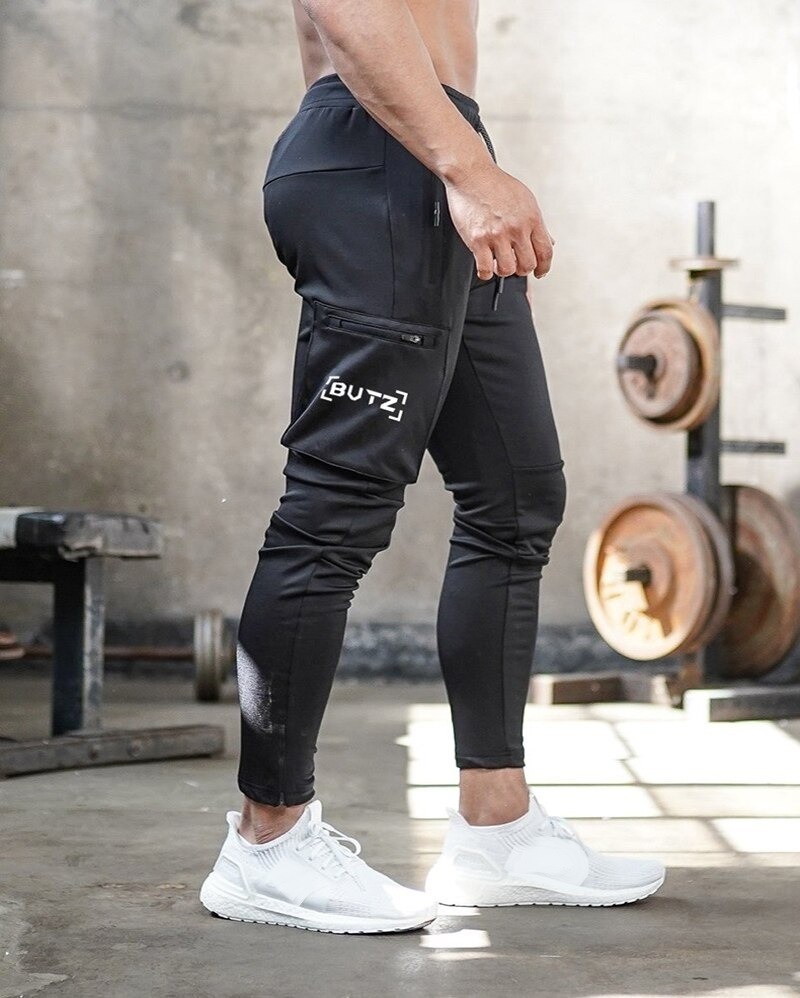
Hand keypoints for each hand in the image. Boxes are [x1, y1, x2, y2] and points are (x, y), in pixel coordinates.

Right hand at [444, 162, 553, 279]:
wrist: (471, 173)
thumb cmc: (495, 184)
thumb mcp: (525, 200)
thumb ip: (536, 224)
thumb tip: (547, 242)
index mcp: (531, 218)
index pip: (545, 252)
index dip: (544, 267)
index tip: (540, 272)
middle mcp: (516, 228)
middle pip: (528, 264)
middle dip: (522, 269)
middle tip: (515, 265)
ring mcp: (497, 235)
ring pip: (508, 270)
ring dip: (503, 270)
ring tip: (498, 263)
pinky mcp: (477, 239)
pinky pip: (485, 269)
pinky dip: (486, 272)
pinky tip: (485, 264)